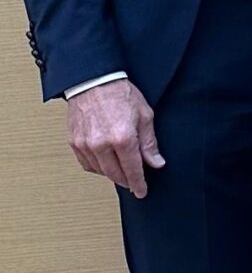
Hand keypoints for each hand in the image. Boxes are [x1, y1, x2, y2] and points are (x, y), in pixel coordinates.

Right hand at [66, 80, 162, 196]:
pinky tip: (106, 164)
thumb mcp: (145, 115)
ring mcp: (85, 145)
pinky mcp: (74, 143)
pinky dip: (97, 167)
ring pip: (100, 171)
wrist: (94, 81)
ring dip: (112, 174)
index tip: (142, 192)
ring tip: (122, 172)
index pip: (133, 169)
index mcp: (123, 138)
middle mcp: (101, 144)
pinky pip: (87, 164)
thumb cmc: (121, 94)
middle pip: (115, 174)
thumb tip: (156, 163)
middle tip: (134, 183)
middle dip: (127, 181)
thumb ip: (149, 143)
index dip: (138, 183)